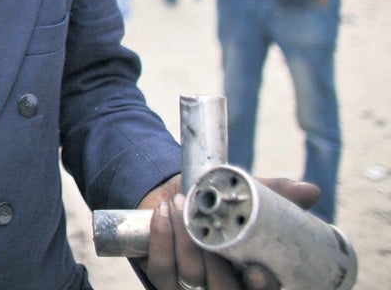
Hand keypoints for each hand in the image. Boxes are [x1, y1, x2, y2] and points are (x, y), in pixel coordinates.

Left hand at [139, 176, 319, 288]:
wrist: (175, 197)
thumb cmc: (217, 206)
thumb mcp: (245, 199)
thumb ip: (275, 196)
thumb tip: (309, 191)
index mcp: (251, 277)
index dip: (260, 286)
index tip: (255, 271)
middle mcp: (222, 287)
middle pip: (222, 289)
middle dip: (211, 258)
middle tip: (202, 221)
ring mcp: (190, 289)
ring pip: (189, 278)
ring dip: (183, 239)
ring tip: (179, 203)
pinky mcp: (162, 279)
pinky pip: (161, 270)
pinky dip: (161, 239)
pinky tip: (162, 212)